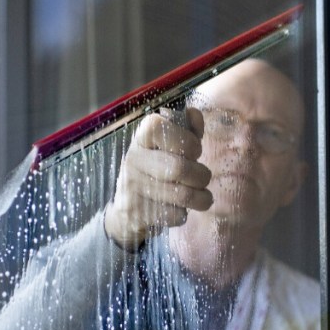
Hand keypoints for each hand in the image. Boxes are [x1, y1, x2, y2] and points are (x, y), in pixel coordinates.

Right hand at [104, 107, 211, 248]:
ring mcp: (132, 188)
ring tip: (203, 197)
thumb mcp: (168, 147)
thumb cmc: (156, 171)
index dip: (186, 140)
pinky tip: (180, 210)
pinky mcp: (137, 214)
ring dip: (201, 198)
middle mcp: (132, 160)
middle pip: (179, 167)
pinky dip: (184, 215)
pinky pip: (175, 215)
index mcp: (140, 138)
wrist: (126, 212)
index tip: (194, 151)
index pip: (160, 128)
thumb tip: (194, 114)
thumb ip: (186, 130)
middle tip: (203, 178)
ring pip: (182, 194)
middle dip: (202, 175)